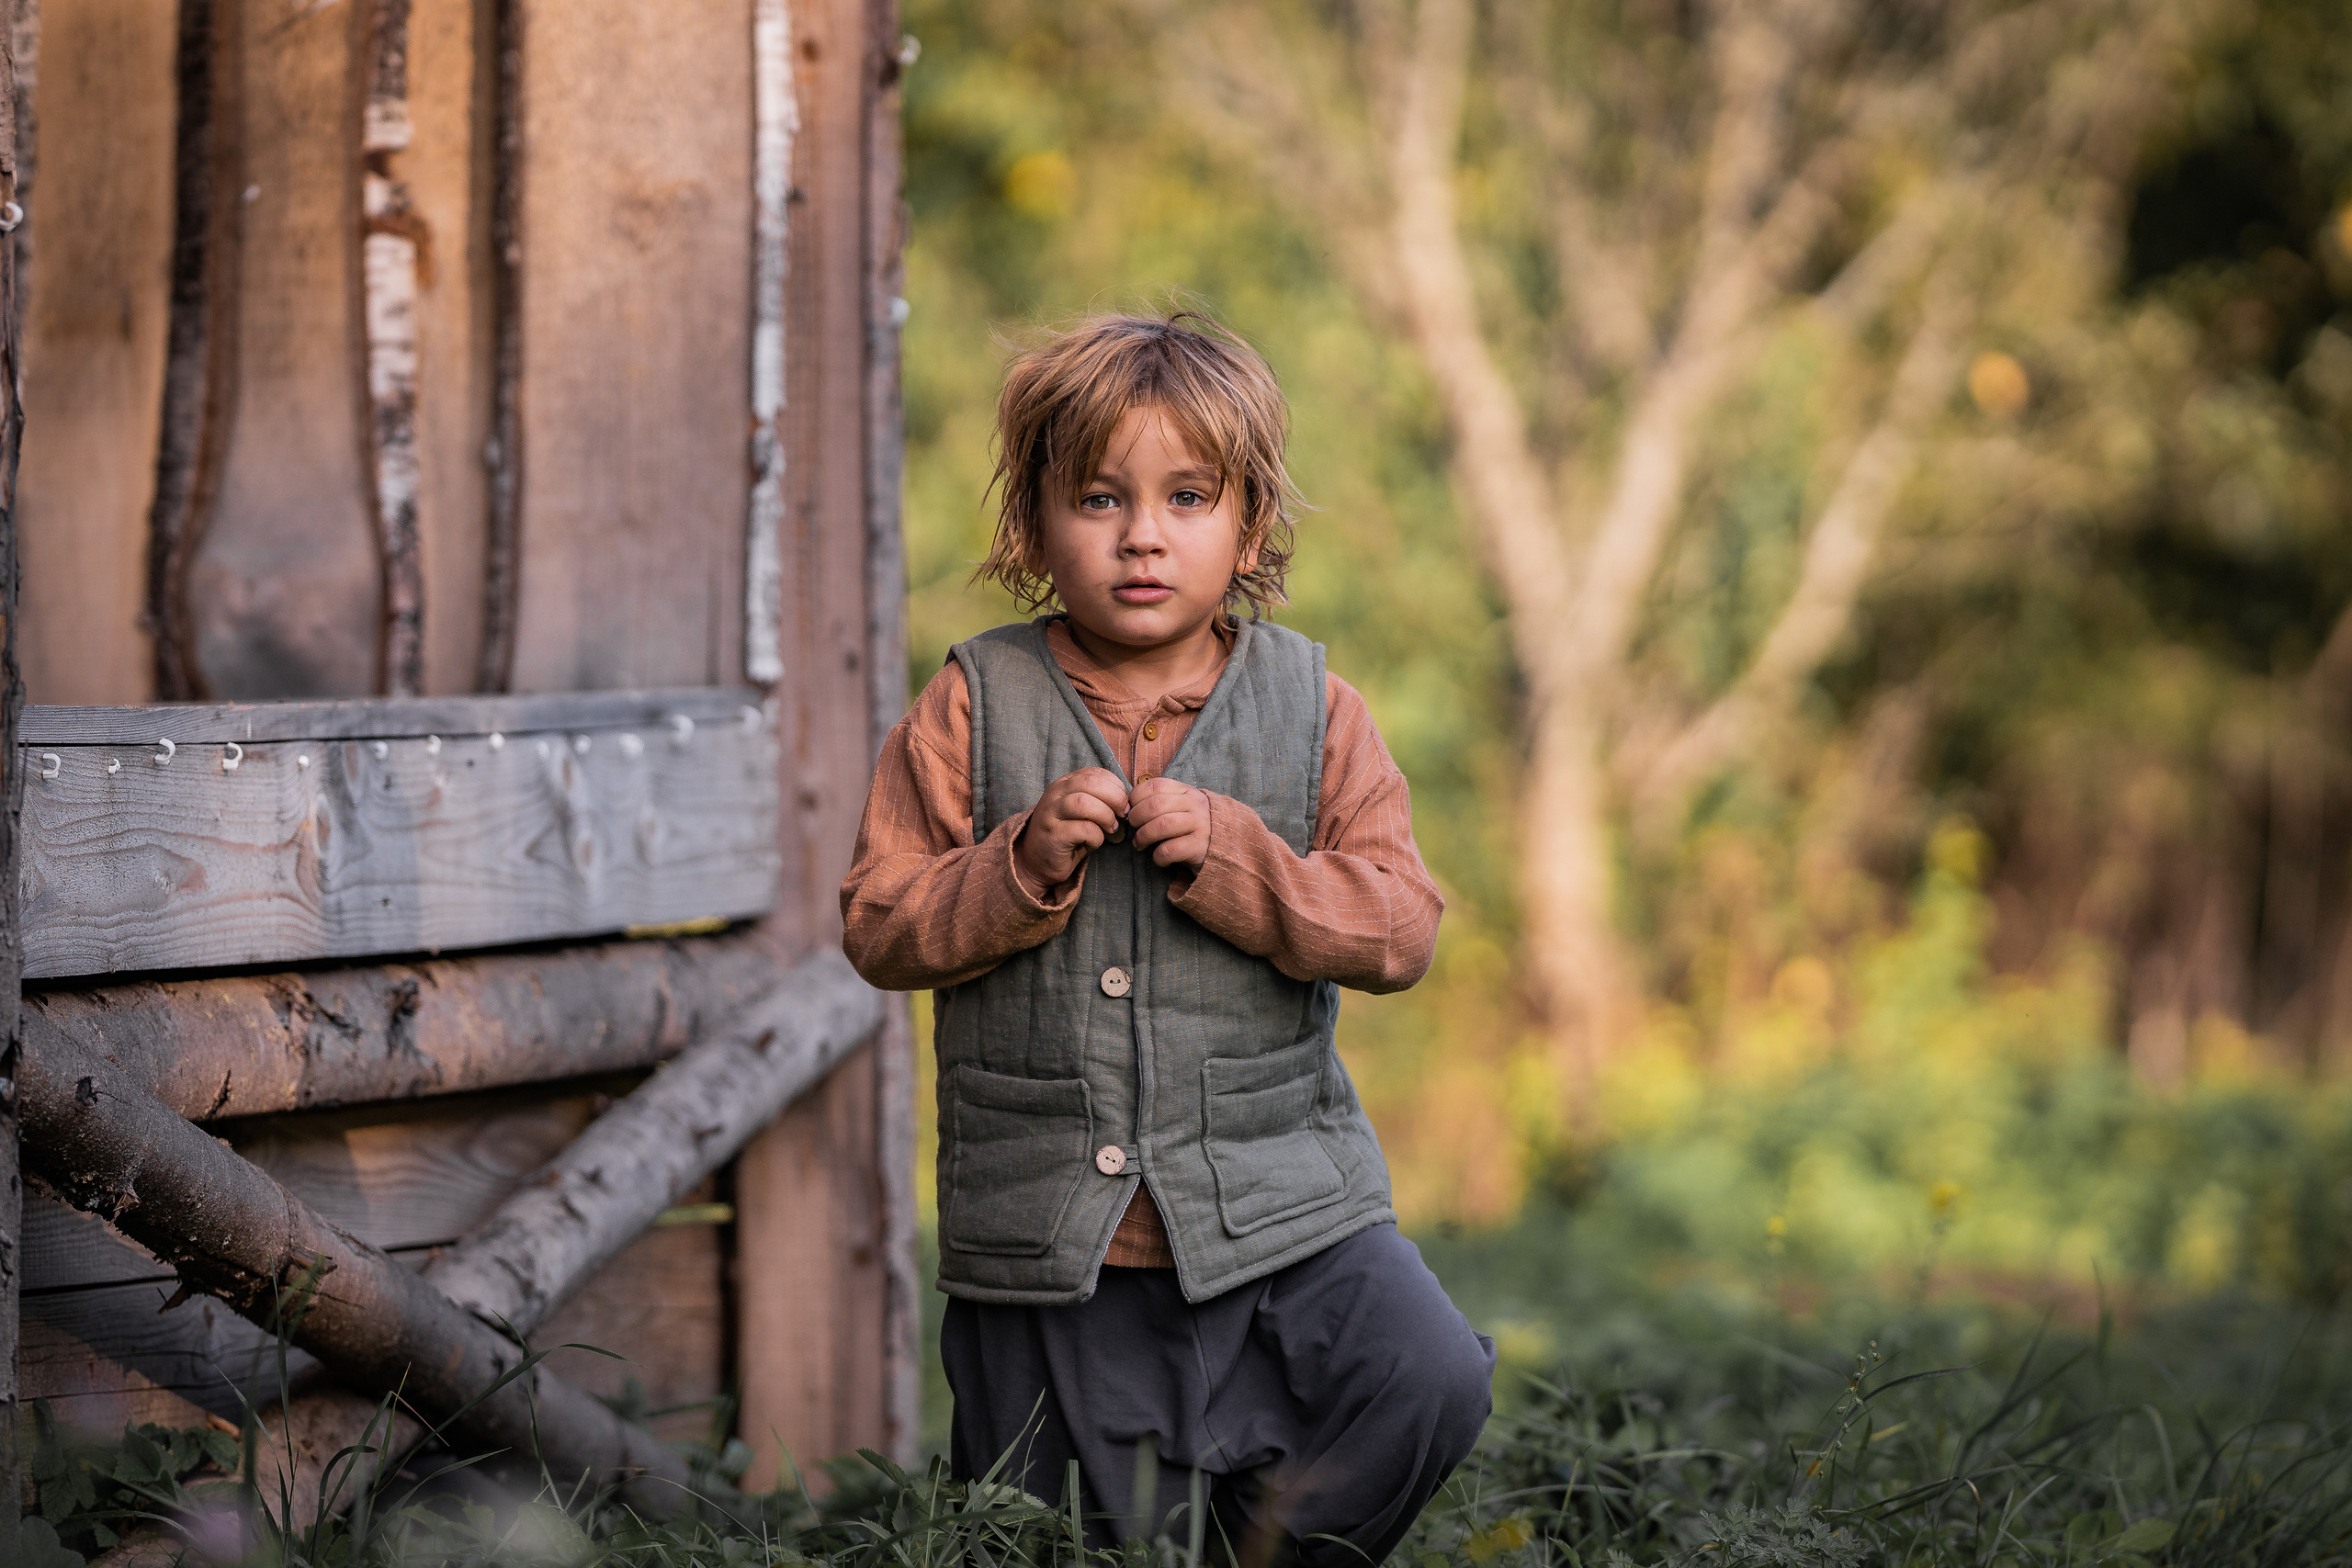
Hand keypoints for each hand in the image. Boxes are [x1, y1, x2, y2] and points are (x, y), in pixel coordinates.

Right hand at [1014, 767, 1129, 891]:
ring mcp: (1051, 812)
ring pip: (1085, 803)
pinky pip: (1084, 829)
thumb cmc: (1067, 835)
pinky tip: (1093, 842)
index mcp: (1065, 783)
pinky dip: (1097, 837)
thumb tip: (1126, 800)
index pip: (1095, 773)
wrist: (1036, 862)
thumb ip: (1098, 799)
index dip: (1116, 786)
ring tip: (1110, 828)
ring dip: (1105, 816)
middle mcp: (1055, 793)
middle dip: (1115, 798)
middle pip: (1091, 783)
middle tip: (1122, 815)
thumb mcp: (1082, 811)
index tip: (1123, 803)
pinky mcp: (1053, 834)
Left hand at [1128, 776, 1211, 872]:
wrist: (1227, 849)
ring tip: (1140, 844)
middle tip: (1134, 829)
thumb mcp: (1183, 807)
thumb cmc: (1194, 829)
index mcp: (1187, 791)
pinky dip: (1158, 856)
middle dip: (1137, 818)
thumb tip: (1129, 807)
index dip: (1136, 797)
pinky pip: (1170, 850)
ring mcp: (1200, 825)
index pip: (1156, 785)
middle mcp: (1195, 805)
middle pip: (1156, 805)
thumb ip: (1162, 802)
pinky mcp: (1200, 847)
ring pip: (1162, 825)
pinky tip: (1160, 858)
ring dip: (1144, 836)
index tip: (1131, 810)